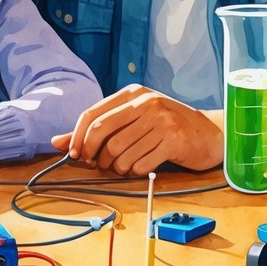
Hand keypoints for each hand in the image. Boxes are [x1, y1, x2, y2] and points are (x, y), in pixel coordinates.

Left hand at [51, 84, 223, 174]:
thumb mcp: (133, 119)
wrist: (210, 134)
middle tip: (97, 165)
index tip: (74, 155)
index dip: (77, 137)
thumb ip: (97, 129)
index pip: (92, 114)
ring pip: (120, 153)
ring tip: (123, 167)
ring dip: (116, 168)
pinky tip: (142, 167)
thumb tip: (56, 141)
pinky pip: (140, 164)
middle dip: (94, 155)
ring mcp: (162, 120)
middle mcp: (146, 103)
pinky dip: (135, 172)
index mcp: (132, 93)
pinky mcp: (174, 140)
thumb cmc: (166, 127)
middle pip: (102, 133)